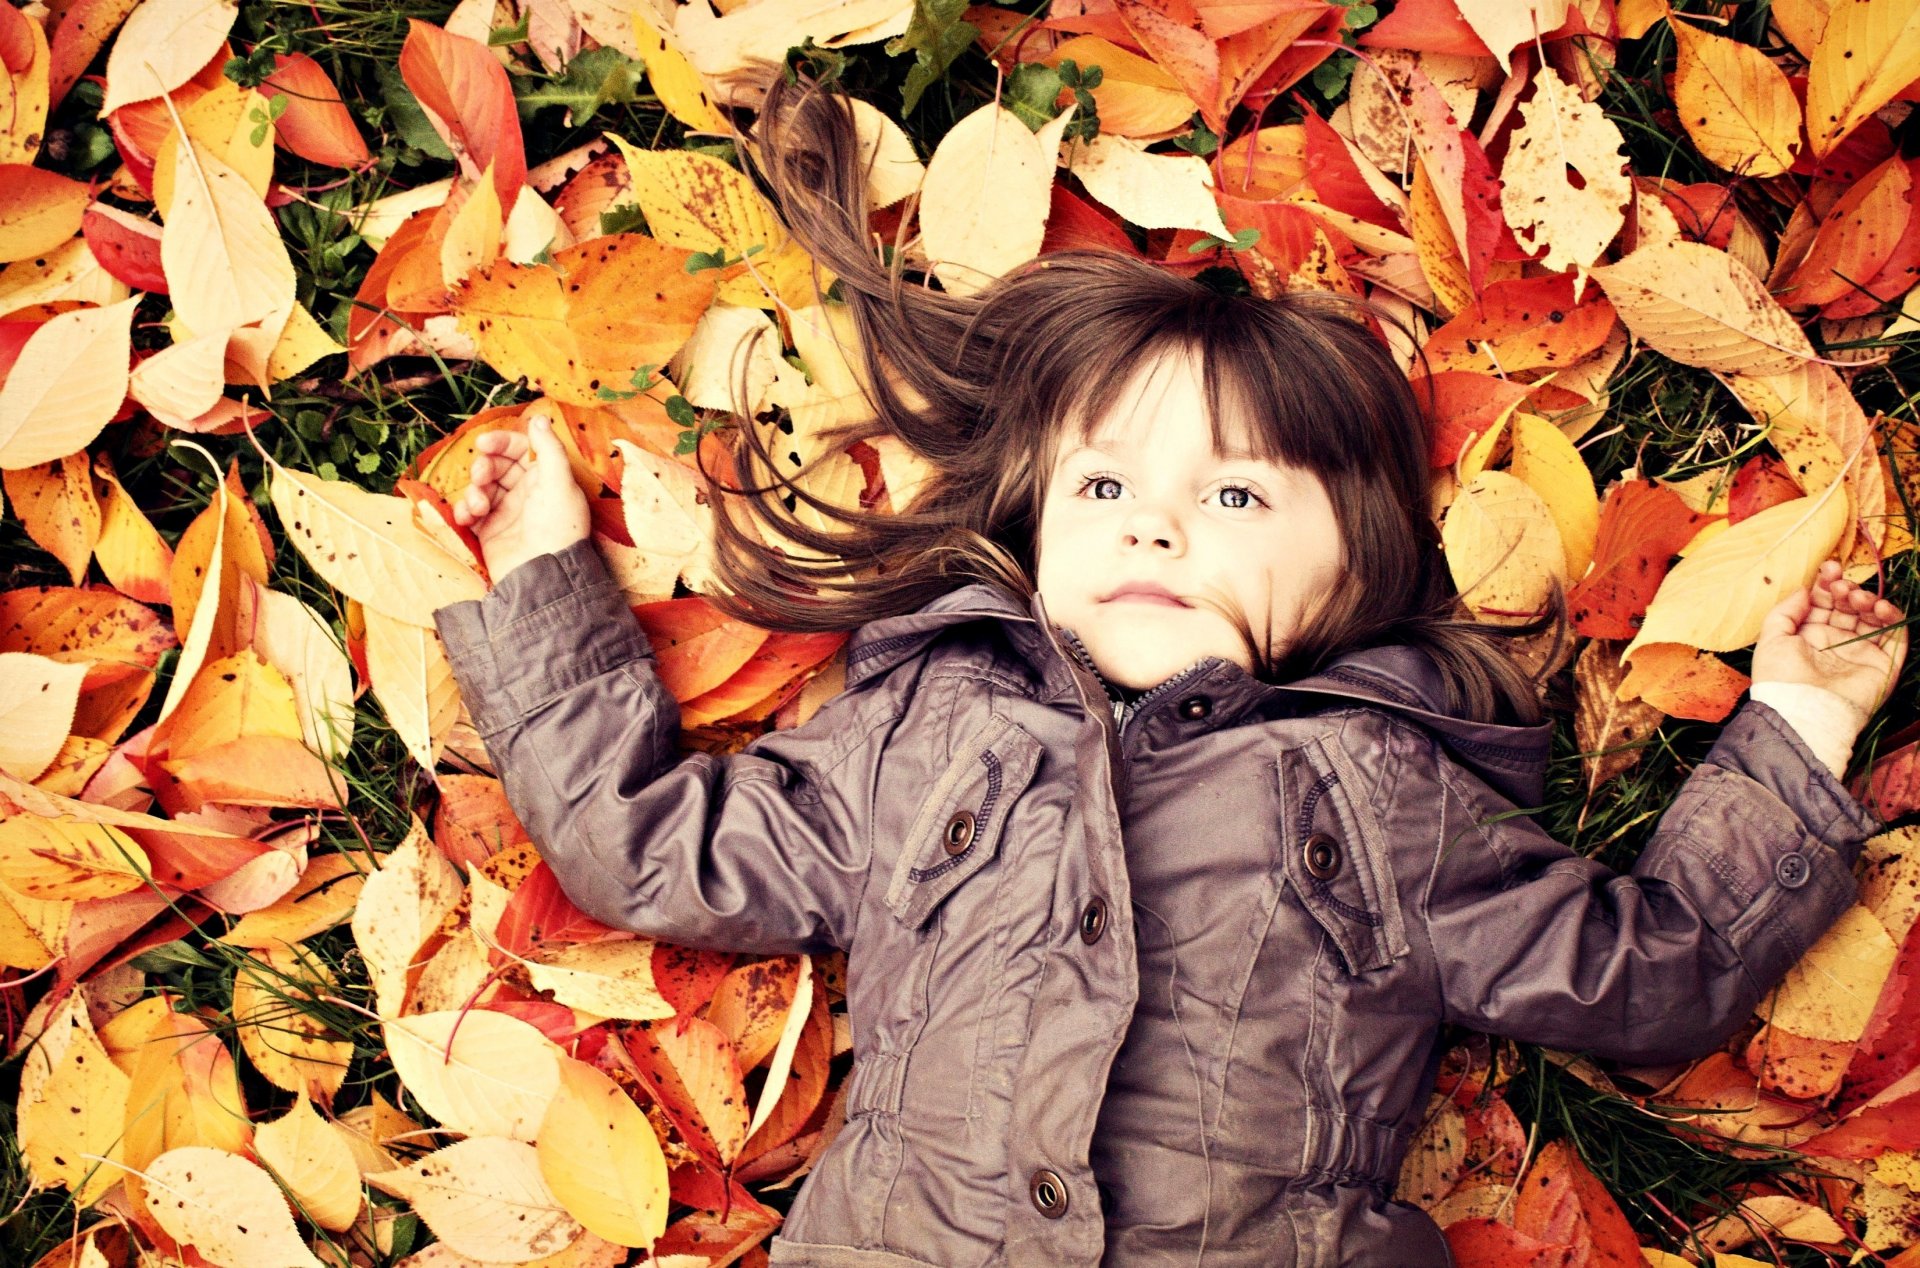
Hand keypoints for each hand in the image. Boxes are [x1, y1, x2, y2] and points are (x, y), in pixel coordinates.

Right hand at [450, 413, 590, 584]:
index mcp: (545, 478)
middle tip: (482, 475)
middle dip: (484, 467)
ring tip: (478, 504)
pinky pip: (469, 512)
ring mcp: (506, 512)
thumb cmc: (558, 528)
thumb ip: (549, 448)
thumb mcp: (560, 483)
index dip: (501, 443)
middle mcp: (526, 492)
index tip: (484, 444)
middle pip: (496, 466)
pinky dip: (464, 510)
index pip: (520, 450)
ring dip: (474, 490)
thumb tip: (538, 417)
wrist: (544, 575)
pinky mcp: (489, 531)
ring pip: (480, 488)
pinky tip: (469, 516)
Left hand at [1751, 560, 1907, 718]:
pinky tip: (1879, 607)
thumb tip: (1804, 588)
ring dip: (1867, 600)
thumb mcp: (1771, 639)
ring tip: (1856, 598)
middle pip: (1848, 607)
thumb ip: (1785, 611)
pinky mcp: (1883, 664)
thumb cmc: (1780, 679)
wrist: (1803, 714)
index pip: (1824, 603)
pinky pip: (1895, 635)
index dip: (1827, 583)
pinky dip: (1892, 617)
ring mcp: (1860, 653)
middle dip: (1846, 590)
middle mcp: (1836, 643)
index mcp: (1809, 636)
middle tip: (1841, 585)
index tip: (1828, 568)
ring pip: (1872, 617)